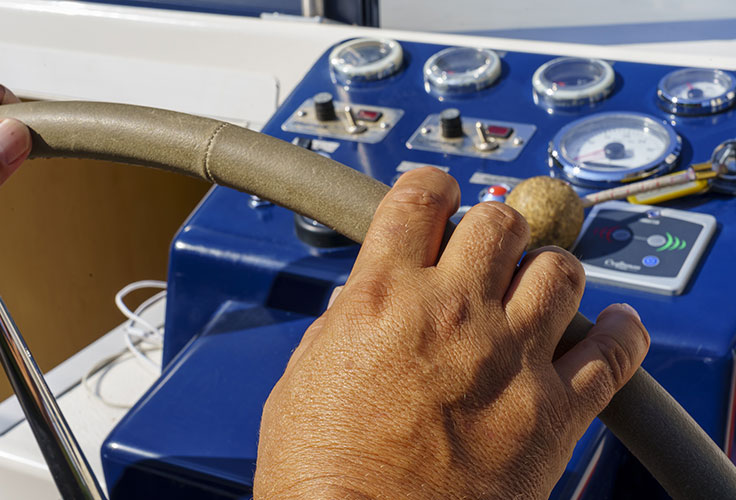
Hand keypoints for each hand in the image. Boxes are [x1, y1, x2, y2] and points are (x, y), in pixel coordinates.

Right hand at [255, 167, 648, 498]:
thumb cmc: (322, 473)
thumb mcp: (303, 379)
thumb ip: (341, 326)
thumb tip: (362, 303)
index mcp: (382, 297)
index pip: (419, 199)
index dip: (431, 186)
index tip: (438, 195)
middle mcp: (451, 313)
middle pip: (500, 221)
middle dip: (494, 225)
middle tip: (488, 247)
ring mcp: (508, 358)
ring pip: (560, 269)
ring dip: (549, 270)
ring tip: (538, 287)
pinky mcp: (552, 413)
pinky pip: (614, 351)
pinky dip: (621, 331)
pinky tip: (614, 325)